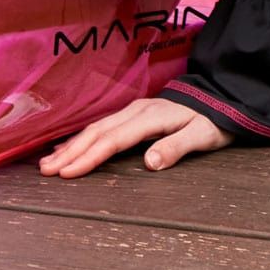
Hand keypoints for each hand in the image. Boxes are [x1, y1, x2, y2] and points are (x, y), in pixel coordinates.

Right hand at [38, 97, 235, 178]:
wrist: (223, 96)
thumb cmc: (214, 120)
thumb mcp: (203, 136)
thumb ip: (176, 147)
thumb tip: (149, 164)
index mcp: (151, 117)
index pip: (114, 140)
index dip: (89, 157)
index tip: (67, 174)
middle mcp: (138, 110)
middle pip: (98, 132)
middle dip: (70, 152)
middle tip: (46, 172)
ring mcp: (135, 110)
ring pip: (97, 127)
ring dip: (72, 145)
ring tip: (48, 163)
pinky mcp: (135, 113)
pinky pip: (104, 125)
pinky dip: (83, 137)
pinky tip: (70, 146)